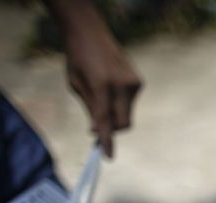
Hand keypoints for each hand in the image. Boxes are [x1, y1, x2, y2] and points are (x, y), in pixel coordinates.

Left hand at [60, 16, 141, 157]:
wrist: (90, 33)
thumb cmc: (78, 59)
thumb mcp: (76, 85)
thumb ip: (90, 108)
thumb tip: (97, 130)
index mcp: (101, 84)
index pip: (105, 119)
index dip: (106, 139)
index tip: (108, 157)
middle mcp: (121, 84)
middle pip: (123, 123)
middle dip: (112, 129)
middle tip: (96, 125)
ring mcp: (133, 83)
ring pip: (127, 114)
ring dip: (114, 113)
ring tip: (101, 93)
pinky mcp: (139, 82)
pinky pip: (129, 103)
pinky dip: (119, 102)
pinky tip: (110, 86)